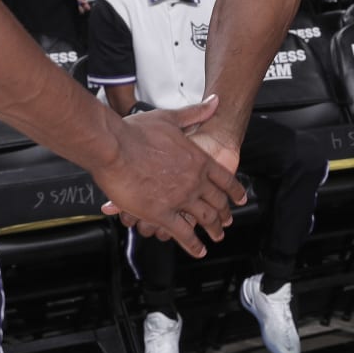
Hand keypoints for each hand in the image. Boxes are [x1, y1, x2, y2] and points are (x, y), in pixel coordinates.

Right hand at [96, 97, 246, 257]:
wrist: (114, 146)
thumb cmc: (136, 132)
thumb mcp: (171, 118)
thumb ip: (196, 113)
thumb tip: (214, 103)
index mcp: (198, 160)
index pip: (225, 179)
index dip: (234, 191)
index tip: (238, 199)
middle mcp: (194, 180)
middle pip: (218, 201)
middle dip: (224, 213)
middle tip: (227, 221)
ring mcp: (180, 198)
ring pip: (204, 218)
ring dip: (213, 229)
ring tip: (217, 235)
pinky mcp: (162, 213)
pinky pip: (183, 232)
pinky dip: (193, 244)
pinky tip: (198, 249)